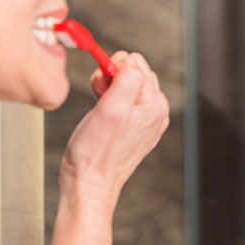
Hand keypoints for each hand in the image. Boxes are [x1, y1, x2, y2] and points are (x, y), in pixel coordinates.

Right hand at [59, 51, 169, 211]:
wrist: (89, 183)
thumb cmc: (96, 153)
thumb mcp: (110, 109)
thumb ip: (125, 79)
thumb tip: (130, 61)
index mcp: (155, 104)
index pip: (135, 62)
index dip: (111, 70)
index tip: (101, 88)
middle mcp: (155, 110)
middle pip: (133, 71)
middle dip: (111, 78)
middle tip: (99, 100)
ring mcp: (146, 119)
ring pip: (126, 84)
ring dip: (108, 89)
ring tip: (100, 109)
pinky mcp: (134, 126)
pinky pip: (123, 99)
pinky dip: (108, 101)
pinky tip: (101, 116)